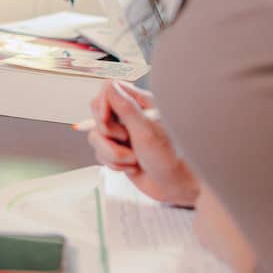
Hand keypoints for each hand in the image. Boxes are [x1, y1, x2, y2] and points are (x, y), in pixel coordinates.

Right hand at [87, 80, 199, 205]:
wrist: (175, 187)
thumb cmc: (171, 158)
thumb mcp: (147, 131)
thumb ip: (127, 108)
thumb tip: (111, 86)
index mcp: (140, 103)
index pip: (109, 89)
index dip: (103, 104)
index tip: (106, 118)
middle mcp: (129, 116)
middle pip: (98, 113)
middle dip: (108, 132)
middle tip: (126, 140)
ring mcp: (122, 134)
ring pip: (97, 136)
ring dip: (113, 153)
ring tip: (133, 159)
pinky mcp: (118, 150)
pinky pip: (100, 153)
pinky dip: (114, 163)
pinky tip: (131, 166)